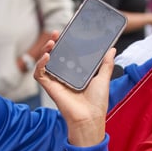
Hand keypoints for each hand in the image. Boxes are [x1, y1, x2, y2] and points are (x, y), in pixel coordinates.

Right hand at [35, 33, 113, 147]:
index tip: (67, 32)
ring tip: (51, 42)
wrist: (90, 118)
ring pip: (45, 63)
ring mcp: (56, 81)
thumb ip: (106, 64)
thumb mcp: (103, 79)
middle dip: (54, 43)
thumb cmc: (97, 102)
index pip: (68, 54)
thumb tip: (112, 49)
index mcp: (75, 73)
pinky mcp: (50, 87)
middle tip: (56, 33)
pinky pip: (40, 74)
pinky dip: (40, 64)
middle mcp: (64, 76)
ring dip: (45, 50)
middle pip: (55, 56)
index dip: (65, 43)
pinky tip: (46, 56)